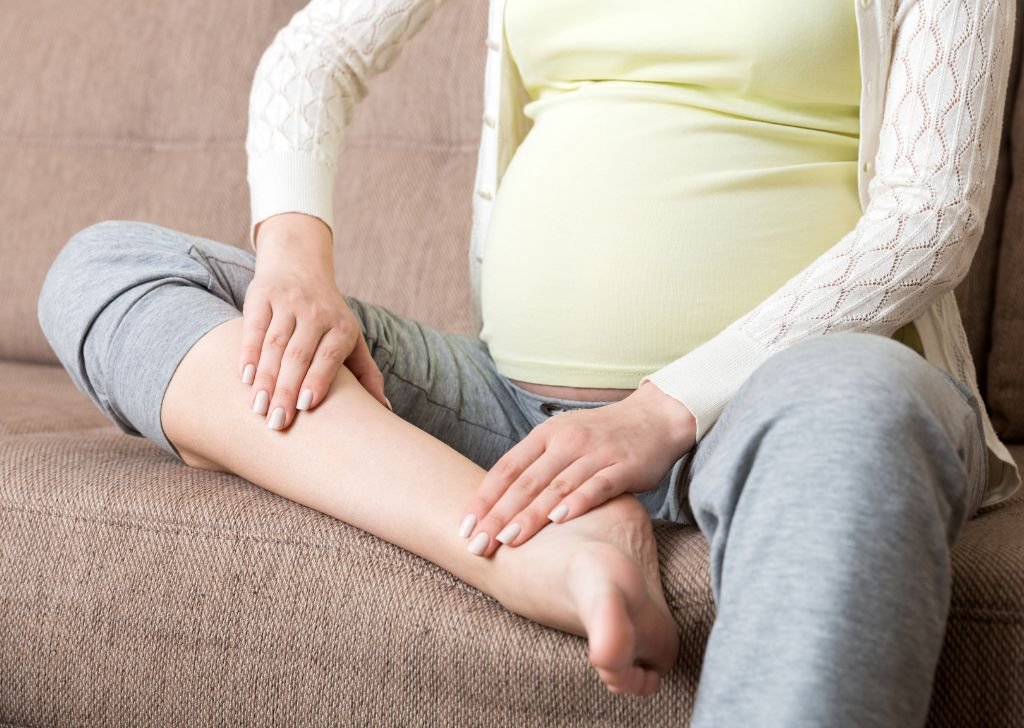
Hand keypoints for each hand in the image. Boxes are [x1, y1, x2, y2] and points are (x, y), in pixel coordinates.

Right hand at [241, 212, 390, 429]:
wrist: (300, 265)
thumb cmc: (329, 317)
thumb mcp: (352, 340)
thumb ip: (367, 374)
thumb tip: (385, 409)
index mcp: (342, 327)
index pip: (329, 356)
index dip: (317, 379)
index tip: (306, 407)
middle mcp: (316, 313)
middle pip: (299, 355)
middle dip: (287, 390)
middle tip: (276, 422)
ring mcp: (288, 303)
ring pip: (274, 345)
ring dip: (265, 378)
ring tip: (257, 408)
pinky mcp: (262, 296)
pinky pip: (254, 328)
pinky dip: (248, 353)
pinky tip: (244, 377)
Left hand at [459, 380, 696, 556]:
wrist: (656, 417)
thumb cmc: (602, 437)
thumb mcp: (563, 441)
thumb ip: (535, 467)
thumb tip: (498, 503)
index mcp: (545, 436)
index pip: (506, 469)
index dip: (483, 498)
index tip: (464, 527)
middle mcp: (566, 441)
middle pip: (526, 482)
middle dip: (498, 516)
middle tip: (478, 544)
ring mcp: (595, 453)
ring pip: (556, 487)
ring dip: (530, 515)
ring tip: (508, 540)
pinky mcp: (623, 466)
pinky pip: (597, 486)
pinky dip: (578, 502)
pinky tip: (560, 520)